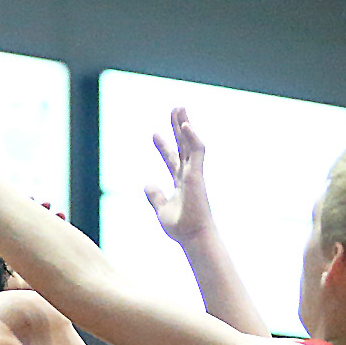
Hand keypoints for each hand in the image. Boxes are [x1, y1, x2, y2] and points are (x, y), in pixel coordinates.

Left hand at [143, 107, 214, 245]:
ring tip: (180, 108)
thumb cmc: (181, 227)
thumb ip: (155, 196)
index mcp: (180, 183)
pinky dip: (192, 138)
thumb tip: (147, 184)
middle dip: (178, 127)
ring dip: (185, 125)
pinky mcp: (198, 174)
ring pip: (190, 143)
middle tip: (175, 110)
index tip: (155, 134)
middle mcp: (188, 175)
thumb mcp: (161, 209)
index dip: (164, 146)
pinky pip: (197, 151)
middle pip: (183, 146)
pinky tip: (186, 125)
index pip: (172, 160)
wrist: (193, 236)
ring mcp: (194, 173)